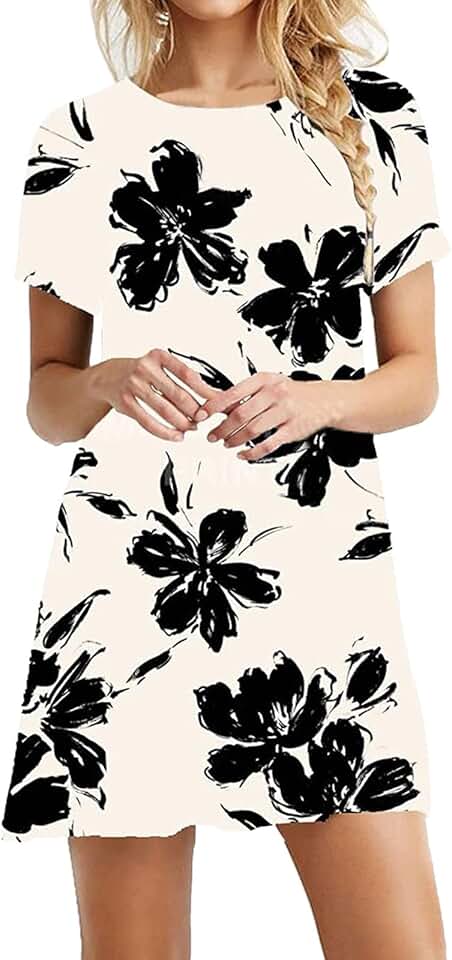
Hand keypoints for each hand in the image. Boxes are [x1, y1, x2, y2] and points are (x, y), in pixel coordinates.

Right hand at [93, 348, 217, 440]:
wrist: (108, 376)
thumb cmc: (140, 372)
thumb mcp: (159, 365)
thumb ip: (180, 377)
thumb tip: (208, 394)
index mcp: (158, 356)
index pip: (186, 374)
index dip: (202, 390)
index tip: (213, 402)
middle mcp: (145, 369)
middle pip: (177, 394)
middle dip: (193, 410)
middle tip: (202, 419)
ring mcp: (134, 385)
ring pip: (164, 410)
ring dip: (181, 423)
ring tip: (190, 428)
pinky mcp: (126, 403)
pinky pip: (149, 422)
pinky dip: (165, 432)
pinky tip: (175, 436)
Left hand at [194, 372, 345, 459]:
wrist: (325, 400)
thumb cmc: (292, 392)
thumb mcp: (269, 384)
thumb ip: (246, 393)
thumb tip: (216, 403)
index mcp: (264, 380)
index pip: (233, 393)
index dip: (214, 406)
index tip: (201, 415)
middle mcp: (275, 394)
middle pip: (241, 414)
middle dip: (222, 428)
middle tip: (212, 436)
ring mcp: (285, 412)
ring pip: (253, 430)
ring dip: (235, 440)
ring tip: (226, 444)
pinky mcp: (293, 430)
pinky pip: (269, 444)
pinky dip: (253, 452)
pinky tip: (244, 455)